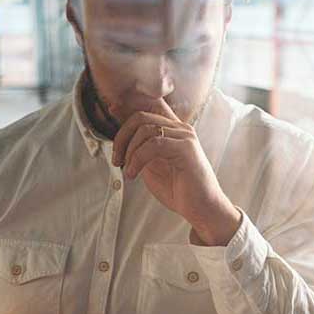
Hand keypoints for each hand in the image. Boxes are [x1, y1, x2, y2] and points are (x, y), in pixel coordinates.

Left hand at [112, 99, 240, 245]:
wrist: (202, 209)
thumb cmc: (179, 190)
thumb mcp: (152, 165)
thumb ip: (140, 149)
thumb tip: (122, 136)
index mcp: (173, 131)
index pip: (150, 106)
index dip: (128, 105)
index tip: (111, 108)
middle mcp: (180, 129)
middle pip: (141, 116)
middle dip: (122, 136)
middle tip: (116, 159)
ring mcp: (185, 137)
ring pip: (145, 129)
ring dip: (129, 151)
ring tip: (127, 170)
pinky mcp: (186, 149)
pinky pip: (153, 145)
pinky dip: (137, 159)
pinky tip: (133, 174)